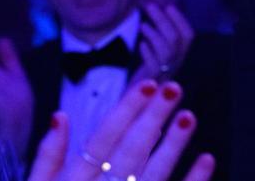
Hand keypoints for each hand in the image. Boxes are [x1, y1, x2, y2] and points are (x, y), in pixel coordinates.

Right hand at [28, 80, 214, 180]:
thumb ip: (46, 159)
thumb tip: (60, 115)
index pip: (102, 139)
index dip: (126, 110)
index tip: (148, 83)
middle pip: (131, 151)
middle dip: (153, 118)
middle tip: (175, 88)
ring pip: (153, 176)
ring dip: (173, 146)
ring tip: (190, 116)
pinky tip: (207, 160)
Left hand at [130, 3, 194, 84]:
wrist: (135, 108)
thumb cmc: (146, 77)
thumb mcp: (157, 56)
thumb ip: (160, 37)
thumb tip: (158, 11)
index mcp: (179, 58)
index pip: (188, 36)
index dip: (180, 20)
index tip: (169, 6)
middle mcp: (176, 66)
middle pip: (175, 40)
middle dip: (163, 20)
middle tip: (149, 5)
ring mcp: (165, 76)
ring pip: (167, 52)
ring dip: (155, 35)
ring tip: (143, 25)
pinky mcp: (151, 84)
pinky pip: (154, 67)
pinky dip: (148, 53)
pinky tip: (141, 45)